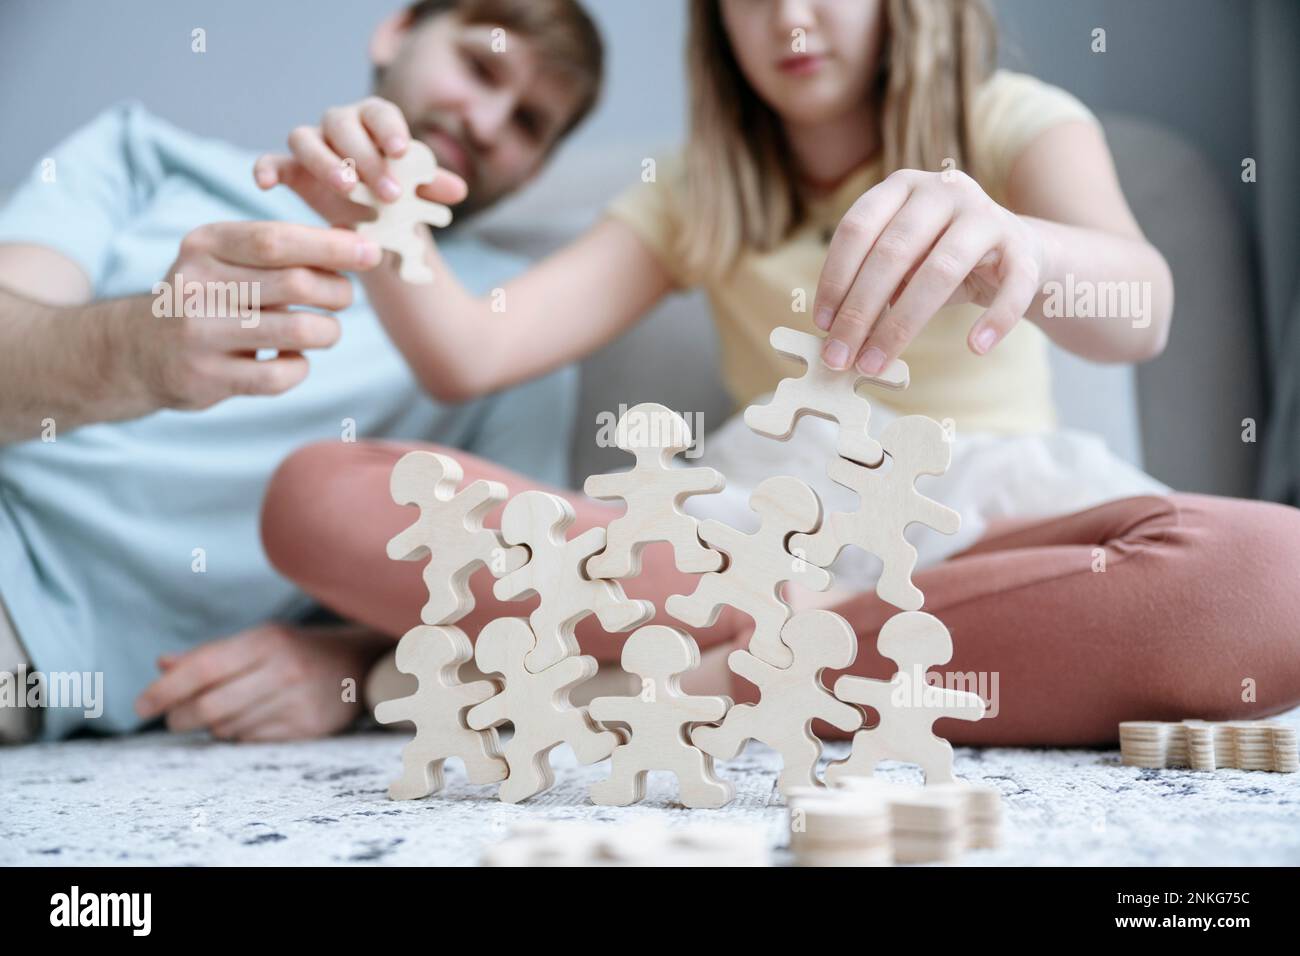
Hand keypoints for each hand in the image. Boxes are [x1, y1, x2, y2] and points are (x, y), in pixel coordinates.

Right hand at [132, 221, 381, 409]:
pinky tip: (293, 359)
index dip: (332, 246)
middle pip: (296, 284)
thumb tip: (355, 241)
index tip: (370, 251)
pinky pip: (281, 375)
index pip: (278, 239)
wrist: (137, 351)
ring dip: (329, 332)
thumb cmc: (206, 298)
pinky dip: (301, 367)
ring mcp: (199, 334)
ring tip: (325, 330)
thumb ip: (280, 248)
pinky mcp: (206, 378)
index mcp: (204, 245)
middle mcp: (196, 285)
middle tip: (345, 297)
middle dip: (338, 291)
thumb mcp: (226, 259)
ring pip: (298, 331)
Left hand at [134, 623, 389, 740]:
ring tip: (220, 714)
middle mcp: (282, 670)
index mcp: (265, 641)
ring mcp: (296, 701)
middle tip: (172, 719)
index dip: (165, 688)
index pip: (203, 667)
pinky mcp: (306, 728)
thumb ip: (210, 654)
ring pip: (227, 727)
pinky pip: (250, 740)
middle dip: (180, 717)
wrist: (359, 665)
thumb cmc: (295, 651)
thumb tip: (162, 665)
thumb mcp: (257, 641)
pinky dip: (238, 734)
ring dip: (211, 726)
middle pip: (209, 706)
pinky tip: (247, 721)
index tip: (141, 705)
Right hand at [253, 96, 467, 225]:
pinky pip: (273, 161)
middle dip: (365, 158)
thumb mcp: (418, 195)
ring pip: (305, 138)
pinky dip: (266, 168)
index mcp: (374, 121)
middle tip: (389, 194)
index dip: (389, 129)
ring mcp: (312, 144)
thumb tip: (458, 190)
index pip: (379, 112)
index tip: (402, 152)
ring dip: (324, 162)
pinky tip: (265, 184)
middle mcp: (340, 125)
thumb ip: (433, 187)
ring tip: (347, 189)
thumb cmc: (397, 198)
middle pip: (343, 126)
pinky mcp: (291, 168)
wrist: (371, 223)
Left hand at [812, 169, 1049, 372]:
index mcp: (902, 186)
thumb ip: (873, 284)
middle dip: (860, 312)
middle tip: (841, 357)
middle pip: (892, 253)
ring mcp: (986, 213)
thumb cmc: (942, 260)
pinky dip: (995, 319)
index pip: (856, 229)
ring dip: (902, 325)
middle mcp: (943, 189)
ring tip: (877, 364)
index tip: (822, 325)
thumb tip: (837, 336)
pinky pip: (1012, 286)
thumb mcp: (902, 263)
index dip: (834, 278)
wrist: (1018, 251)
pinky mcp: (1023, 245)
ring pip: (940, 271)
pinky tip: (976, 347)